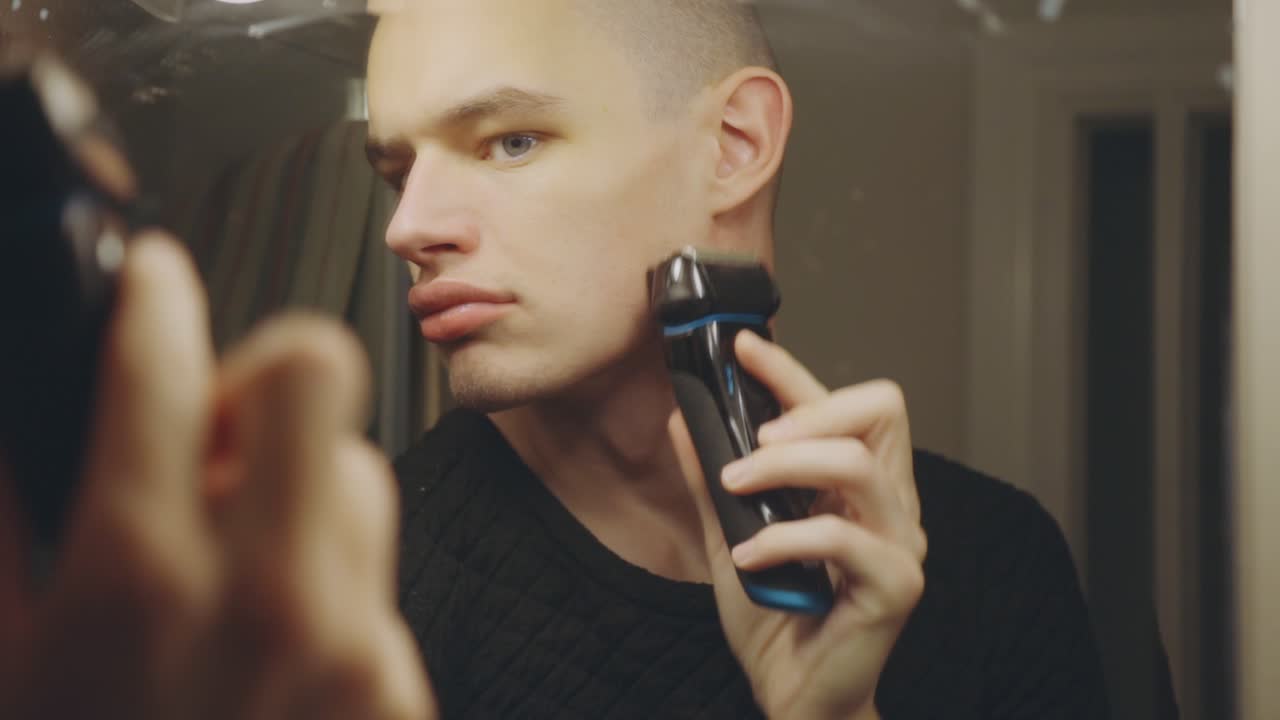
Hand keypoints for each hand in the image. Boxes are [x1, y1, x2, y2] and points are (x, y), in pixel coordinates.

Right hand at [0, 234, 435, 718]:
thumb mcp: (3, 662)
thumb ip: (8, 532)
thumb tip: (19, 432)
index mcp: (129, 580)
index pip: (159, 366)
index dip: (149, 301)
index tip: (150, 280)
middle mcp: (259, 595)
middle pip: (314, 368)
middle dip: (264, 379)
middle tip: (221, 434)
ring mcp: (346, 639)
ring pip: (360, 470)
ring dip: (300, 492)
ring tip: (237, 566)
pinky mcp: (396, 686)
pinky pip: (375, 575)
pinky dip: (327, 581)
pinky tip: (274, 646)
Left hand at [669, 330, 925, 719]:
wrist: (797, 696)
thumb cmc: (776, 619)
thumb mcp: (730, 536)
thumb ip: (713, 480)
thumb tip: (683, 418)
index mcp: (859, 483)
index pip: (841, 402)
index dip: (793, 370)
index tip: (741, 347)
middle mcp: (890, 503)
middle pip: (880, 409)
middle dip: (808, 409)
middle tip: (753, 440)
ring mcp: (900, 542)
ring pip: (858, 464)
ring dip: (785, 467)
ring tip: (735, 485)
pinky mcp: (896, 584)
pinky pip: (842, 537)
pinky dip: (784, 537)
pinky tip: (748, 556)